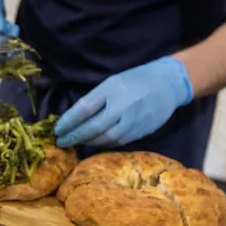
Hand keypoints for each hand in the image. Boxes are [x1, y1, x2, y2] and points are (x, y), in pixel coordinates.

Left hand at [55, 57, 192, 147]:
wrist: (168, 84)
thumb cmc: (135, 80)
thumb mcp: (112, 82)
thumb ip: (95, 98)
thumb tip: (73, 117)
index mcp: (112, 89)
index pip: (85, 108)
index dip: (69, 121)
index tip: (57, 129)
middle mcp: (122, 106)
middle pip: (94, 127)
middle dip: (75, 136)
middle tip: (61, 142)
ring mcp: (133, 121)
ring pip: (105, 138)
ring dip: (87, 143)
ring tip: (74, 144)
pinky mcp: (140, 132)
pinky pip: (118, 142)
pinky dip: (103, 144)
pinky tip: (93, 144)